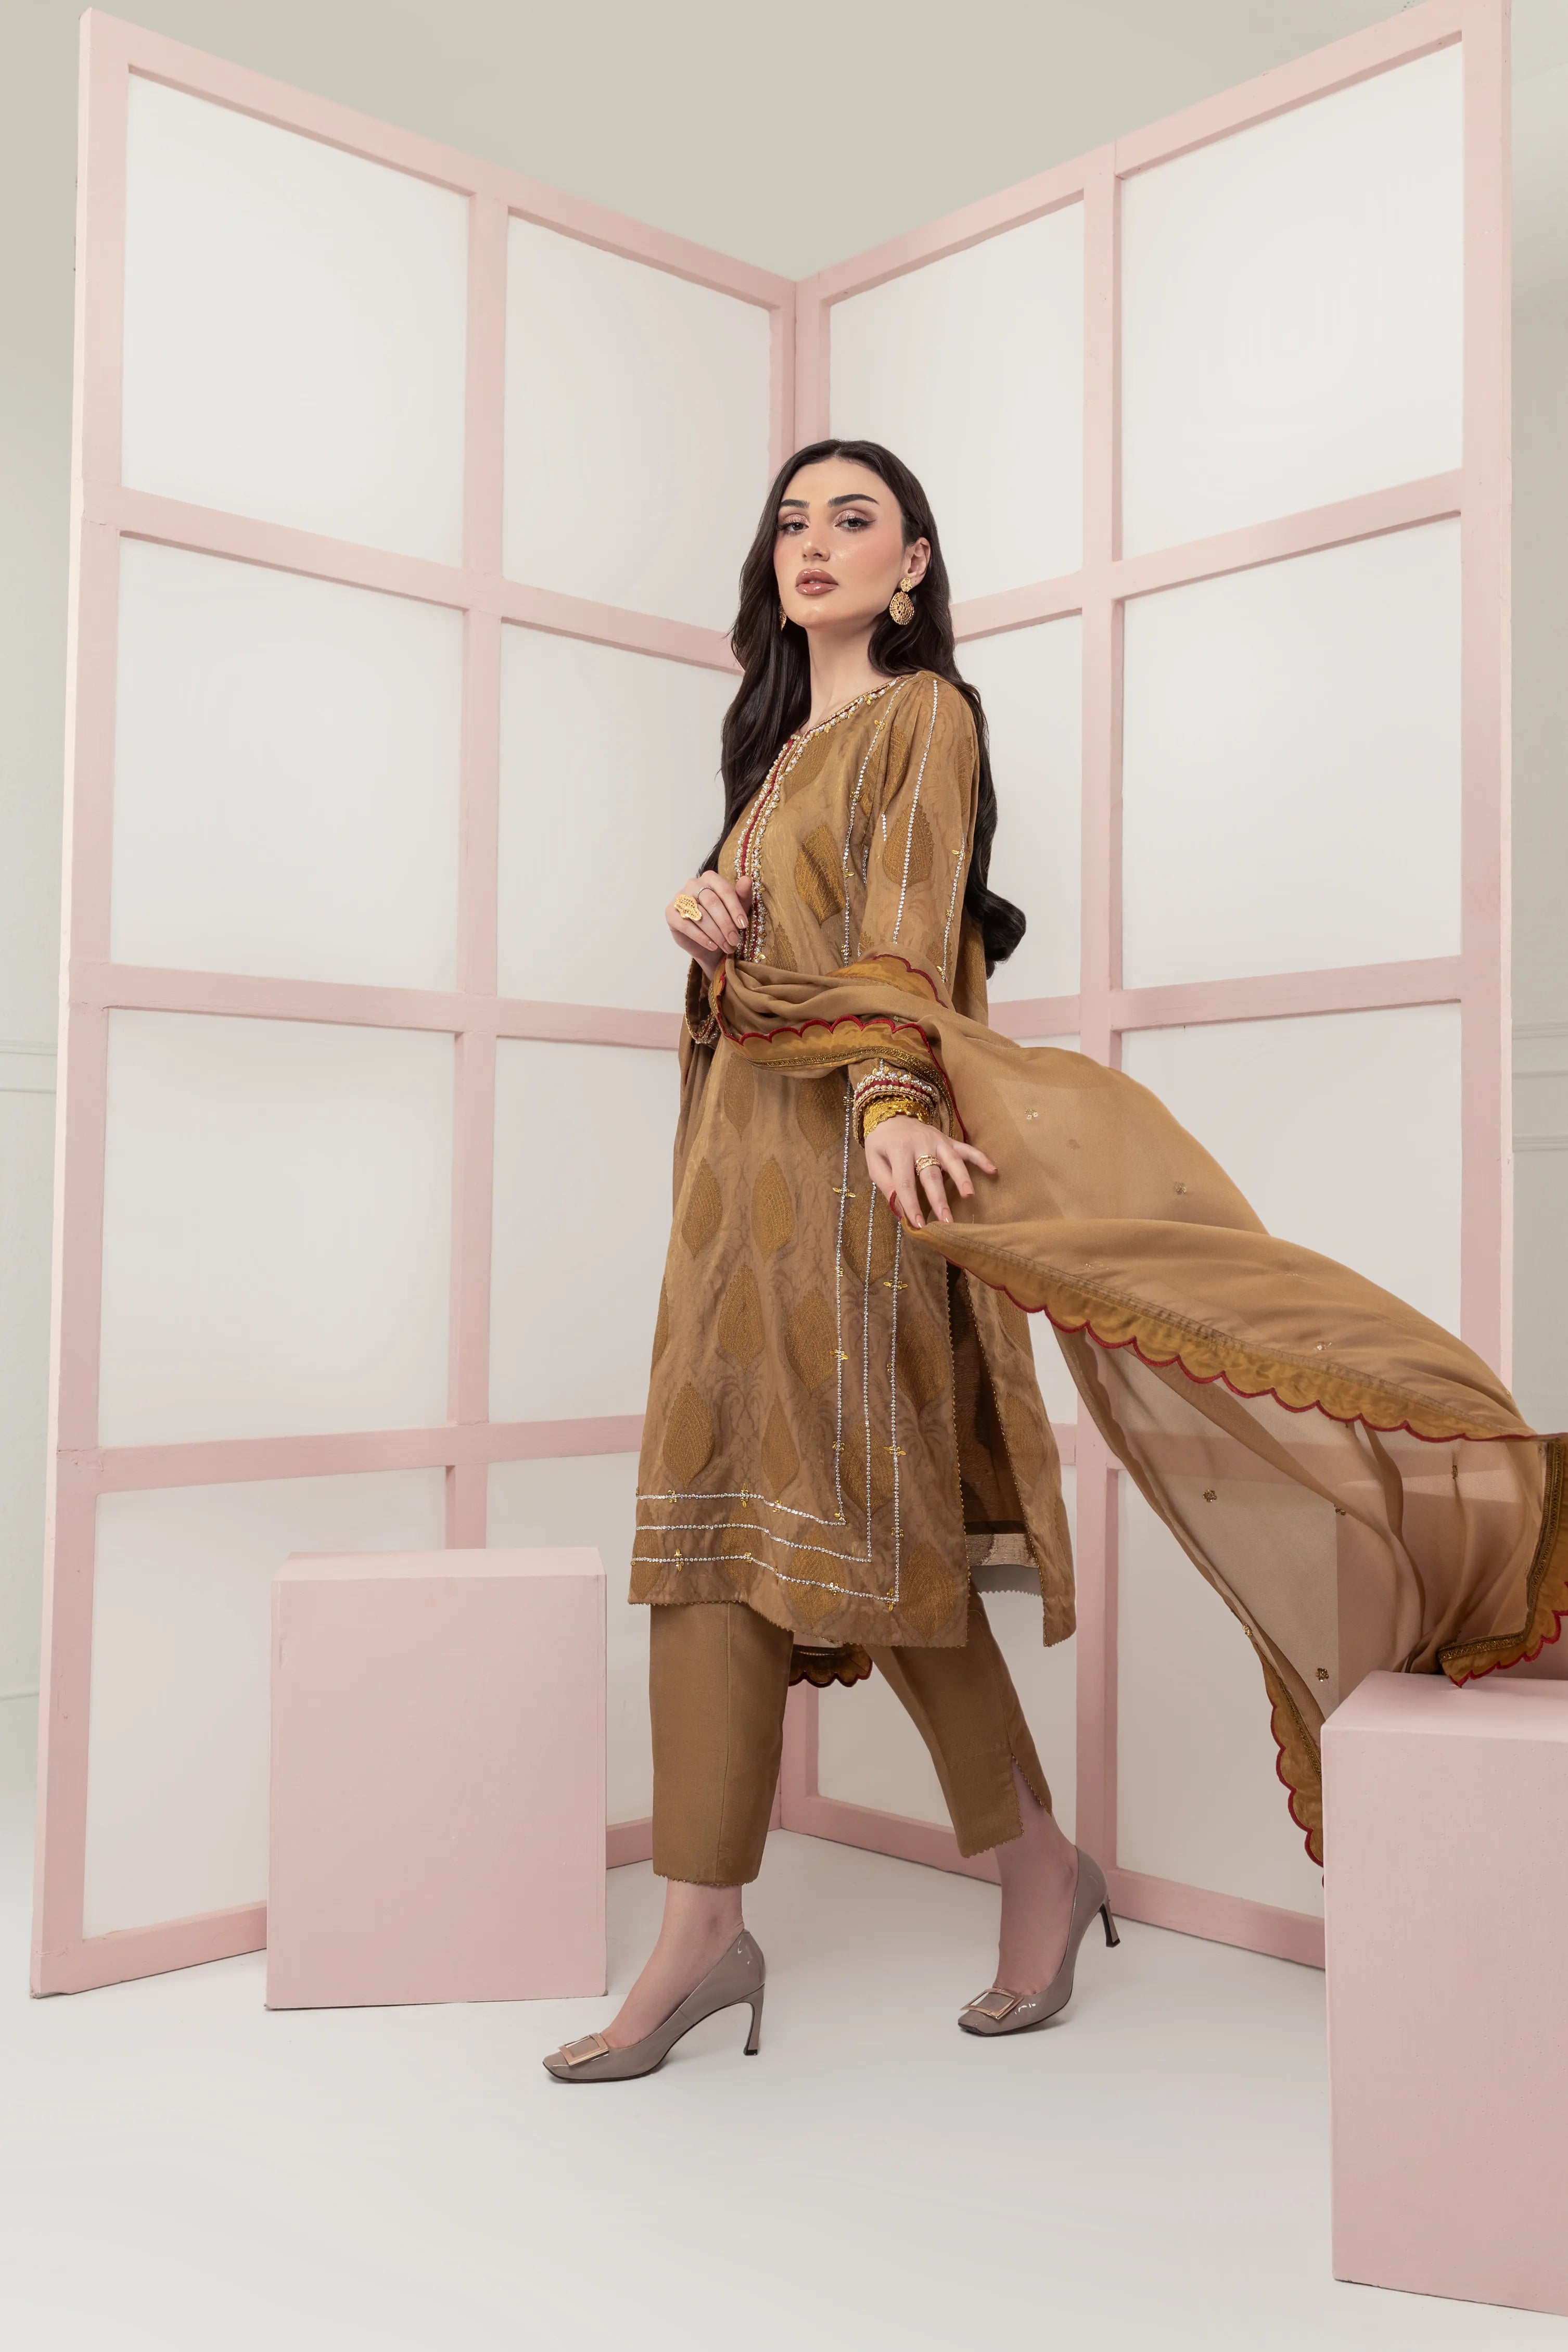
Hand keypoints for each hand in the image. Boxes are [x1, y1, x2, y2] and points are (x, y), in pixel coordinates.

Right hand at [666, 871, 752, 977]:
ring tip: (727, 946)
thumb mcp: (738, 908)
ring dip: (716, 934)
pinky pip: (686, 925)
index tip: (743, 925)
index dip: (735, 908)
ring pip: (700, 915)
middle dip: (726, 924)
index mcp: (710, 878)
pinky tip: (712, 946)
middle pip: (712, 902)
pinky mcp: (670, 913)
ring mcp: (679, 898)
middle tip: (734, 940)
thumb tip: (747, 880)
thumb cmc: (723, 920)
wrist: (707, 942)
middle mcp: (693, 884)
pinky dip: (701, 937)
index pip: (724, 890)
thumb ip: (742, 894)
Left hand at [864, 1115, 995, 1229]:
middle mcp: (920, 1144)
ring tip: (969, 1196)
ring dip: (962, 1178)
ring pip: (952, 1160)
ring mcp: (937, 1140)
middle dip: (939, 1199)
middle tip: (946, 1220)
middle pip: (931, 1174)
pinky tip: (993, 1170)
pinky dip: (981, 1159)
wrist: (889, 1113)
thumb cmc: (881, 1143)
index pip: (905, 1182)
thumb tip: (900, 1208)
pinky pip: (966, 1149)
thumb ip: (886, 1183)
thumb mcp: (874, 1162)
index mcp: (898, 1150)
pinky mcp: (947, 1139)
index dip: (911, 1205)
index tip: (918, 1225)